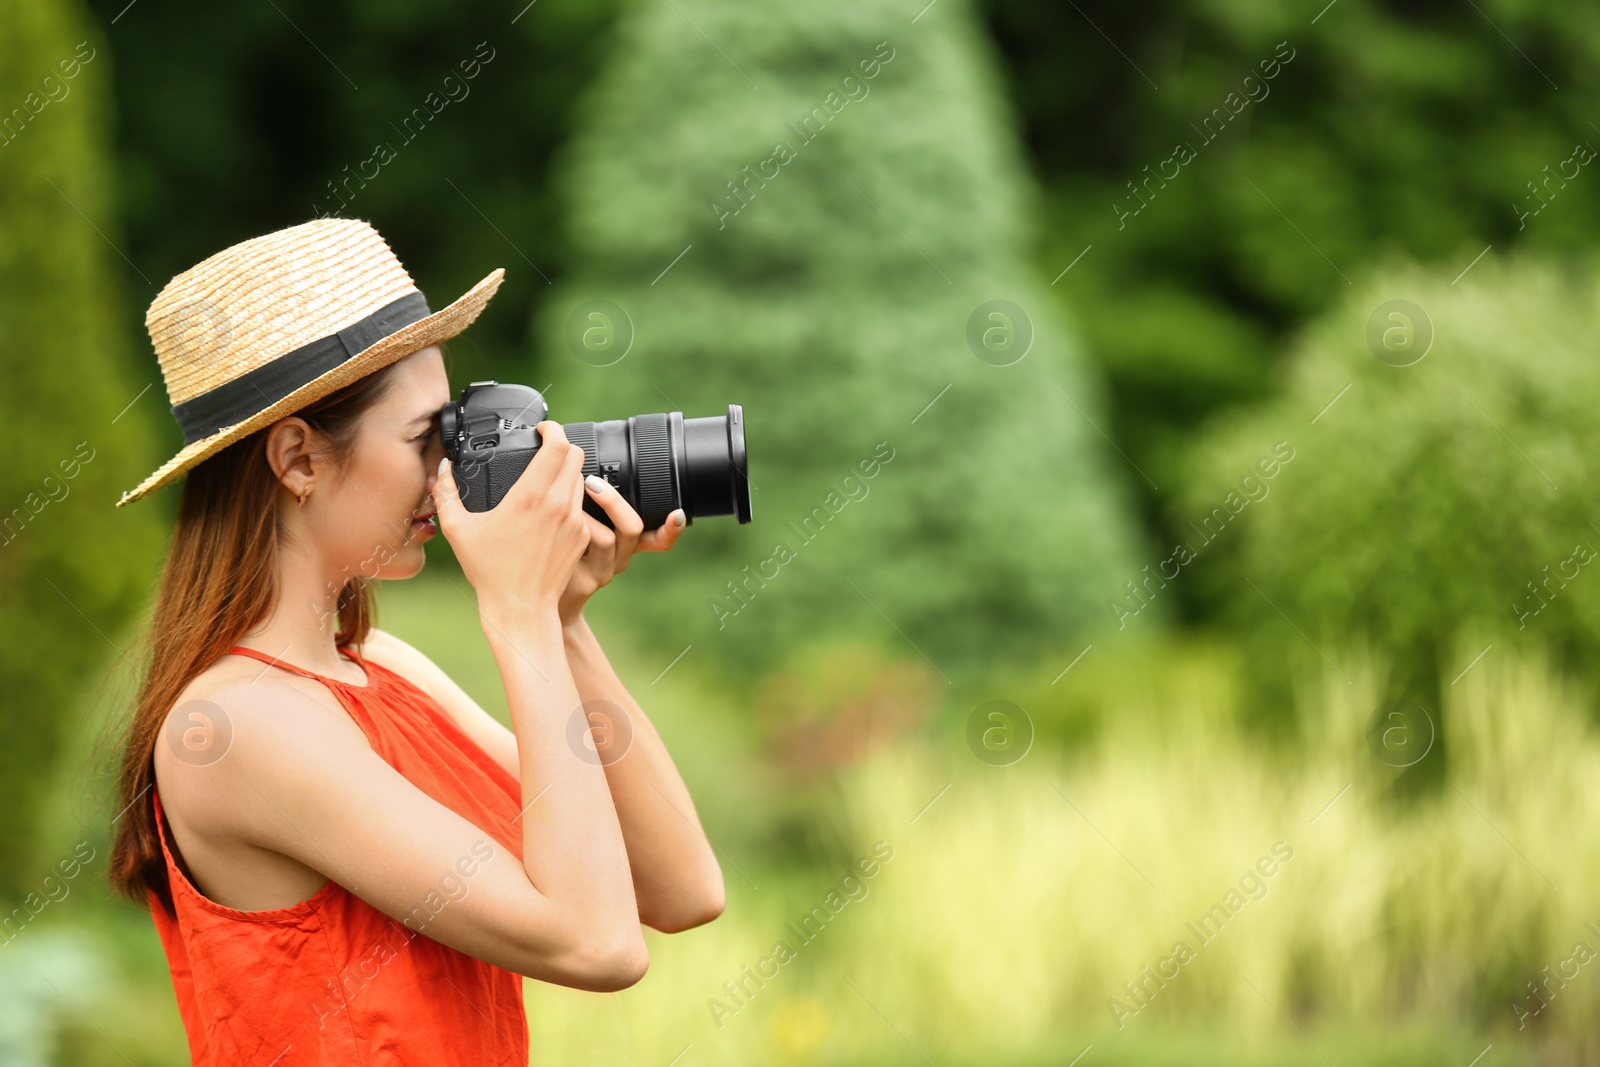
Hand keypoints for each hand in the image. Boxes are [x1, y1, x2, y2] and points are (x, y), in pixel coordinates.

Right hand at [432, 421, 590, 629]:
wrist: (521, 608)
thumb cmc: (490, 572)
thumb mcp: (458, 529)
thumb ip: (446, 493)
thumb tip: (442, 468)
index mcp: (531, 496)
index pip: (558, 445)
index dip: (552, 428)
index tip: (542, 428)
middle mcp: (558, 504)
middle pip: (576, 455)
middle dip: (561, 445)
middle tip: (545, 447)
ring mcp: (574, 521)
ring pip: (581, 478)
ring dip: (567, 471)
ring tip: (546, 476)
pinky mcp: (582, 536)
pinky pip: (582, 504)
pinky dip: (571, 496)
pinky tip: (553, 504)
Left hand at [557, 475, 687, 625]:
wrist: (540, 599)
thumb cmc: (560, 558)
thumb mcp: (582, 533)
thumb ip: (590, 508)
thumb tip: (587, 471)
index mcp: (623, 545)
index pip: (658, 537)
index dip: (673, 528)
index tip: (679, 513)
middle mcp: (618, 560)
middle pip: (633, 528)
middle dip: (614, 501)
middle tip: (592, 481)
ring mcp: (600, 572)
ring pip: (606, 538)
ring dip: (586, 512)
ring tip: (568, 495)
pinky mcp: (580, 581)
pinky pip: (579, 549)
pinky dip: (571, 527)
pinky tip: (557, 518)